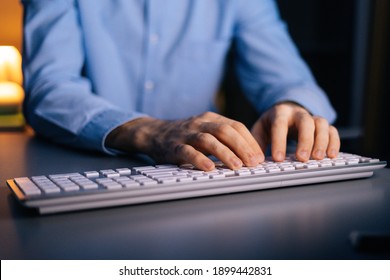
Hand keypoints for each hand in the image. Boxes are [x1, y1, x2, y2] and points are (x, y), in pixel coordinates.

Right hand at [105, 112, 263, 170]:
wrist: (154, 133)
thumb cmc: (185, 135)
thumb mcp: (205, 130)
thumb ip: (223, 138)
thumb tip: (250, 154)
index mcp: (211, 118)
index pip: (235, 126)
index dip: (250, 141)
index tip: (259, 156)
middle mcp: (200, 123)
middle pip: (225, 131)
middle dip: (242, 147)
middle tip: (253, 163)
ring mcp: (186, 134)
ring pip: (208, 140)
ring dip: (225, 153)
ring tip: (237, 166)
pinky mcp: (173, 146)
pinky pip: (187, 152)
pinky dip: (199, 160)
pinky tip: (209, 168)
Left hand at [251, 102, 339, 161]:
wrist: (286, 110)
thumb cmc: (271, 123)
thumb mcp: (260, 129)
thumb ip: (256, 142)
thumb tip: (255, 159)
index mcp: (280, 113)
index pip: (279, 125)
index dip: (279, 142)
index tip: (278, 159)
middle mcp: (298, 113)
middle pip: (305, 122)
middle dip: (305, 141)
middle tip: (302, 158)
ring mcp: (312, 118)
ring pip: (321, 125)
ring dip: (321, 142)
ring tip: (318, 158)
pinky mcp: (323, 125)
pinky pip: (332, 130)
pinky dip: (334, 142)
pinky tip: (331, 155)